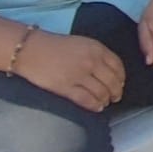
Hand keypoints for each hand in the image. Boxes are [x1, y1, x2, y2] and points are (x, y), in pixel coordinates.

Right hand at [11, 31, 125, 111]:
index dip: (121, 78)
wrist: (31, 49)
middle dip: (116, 92)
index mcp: (96, 48)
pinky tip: (97, 107)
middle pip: (112, 81)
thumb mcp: (81, 43)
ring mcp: (79, 75)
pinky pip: (86, 100)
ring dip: (106, 100)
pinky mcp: (66, 87)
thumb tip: (109, 72)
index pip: (118, 66)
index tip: (121, 83)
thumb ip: (96, 54)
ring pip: (101, 92)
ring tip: (105, 103)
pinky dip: (95, 105)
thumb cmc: (55, 46)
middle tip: (115, 97)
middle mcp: (91, 61)